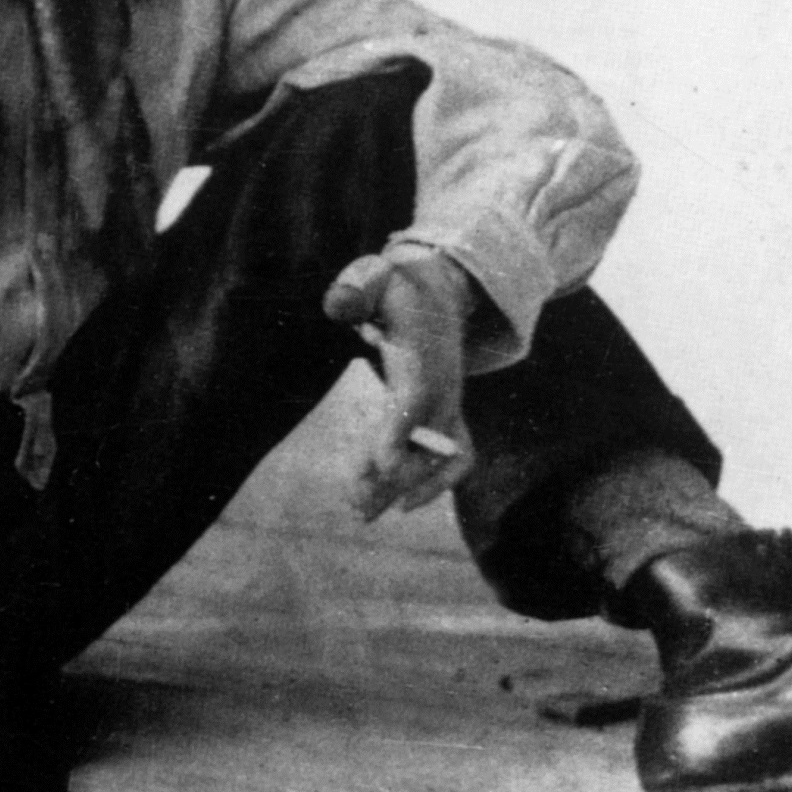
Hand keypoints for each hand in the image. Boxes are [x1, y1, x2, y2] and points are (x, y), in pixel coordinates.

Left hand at [323, 250, 475, 520]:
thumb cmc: (395, 289)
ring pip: (438, 460)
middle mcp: (444, 387)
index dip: (400, 430)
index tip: (381, 464)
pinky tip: (399, 506)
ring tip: (362, 513)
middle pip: (426, 442)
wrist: (437, 294)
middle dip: (393, 476)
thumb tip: (338, 306)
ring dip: (403, 489)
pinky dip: (434, 486)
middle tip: (353, 504)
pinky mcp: (448, 417)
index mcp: (423, 355)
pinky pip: (453, 460)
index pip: (417, 398)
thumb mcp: (374, 278)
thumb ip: (356, 289)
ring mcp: (451, 405)